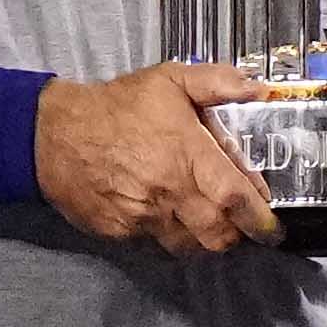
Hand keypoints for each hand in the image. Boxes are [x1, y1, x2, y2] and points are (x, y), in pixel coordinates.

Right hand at [36, 61, 277, 253]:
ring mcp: (144, 218)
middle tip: (241, 223)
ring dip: (206, 239)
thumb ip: (218, 83)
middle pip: (219, 235)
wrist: (54, 135)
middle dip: (237, 235)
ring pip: (190, 247)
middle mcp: (170, 193)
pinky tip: (171, 219)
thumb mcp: (169, 80)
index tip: (272, 224)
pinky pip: (158, 246)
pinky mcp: (122, 233)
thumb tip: (258, 89)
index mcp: (187, 156)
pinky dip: (173, 238)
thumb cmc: (116, 107)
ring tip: (208, 221)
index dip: (261, 218)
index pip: (236, 199)